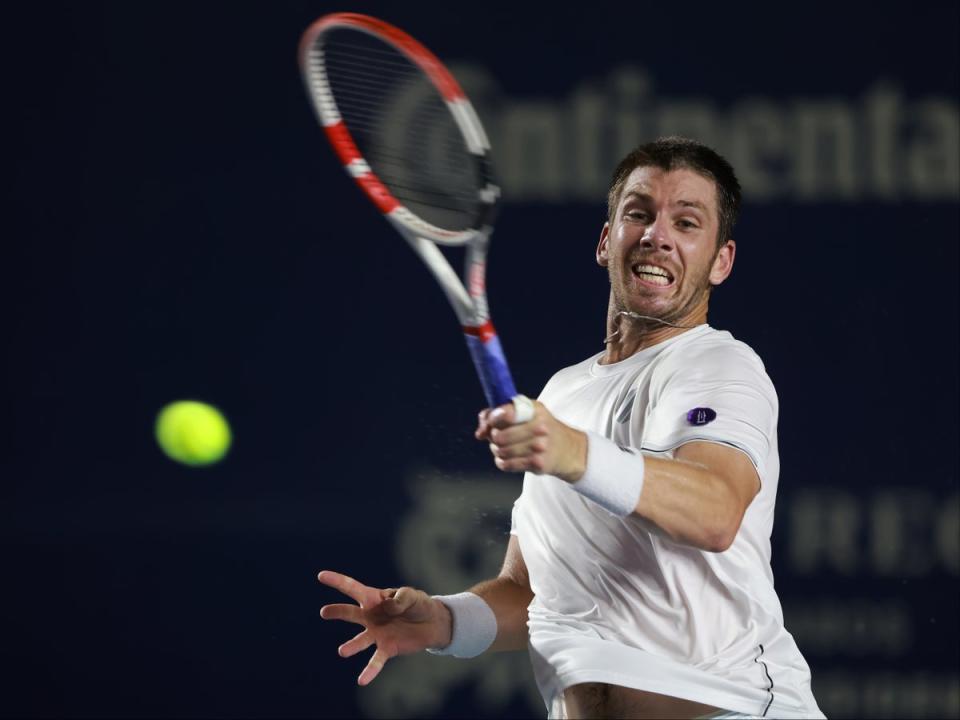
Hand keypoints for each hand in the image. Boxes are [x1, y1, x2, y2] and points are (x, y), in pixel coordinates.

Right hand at [318, 570, 451, 684]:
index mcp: (374, 599)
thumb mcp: (411, 596)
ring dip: (352, 646)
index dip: (337, 581)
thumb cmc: (417, 604)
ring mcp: (377, 633)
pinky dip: (369, 670)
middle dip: (337, 611)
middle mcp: (371, 616)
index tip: (321, 576)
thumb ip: (399, 599)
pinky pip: (376, 660)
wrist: (432, 623)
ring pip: (360, 640)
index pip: (352, 588)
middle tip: (324, 612)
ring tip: (342, 651)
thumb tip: (387, 608)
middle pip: (351, 613)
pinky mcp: (387, 648)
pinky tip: (362, 680)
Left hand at [475, 399, 586, 481]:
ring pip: (501, 451)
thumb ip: (498, 414)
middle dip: (493, 437)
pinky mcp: (537, 464)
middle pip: (499, 436)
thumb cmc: (540, 428)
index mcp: (535, 410)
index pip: (505, 413)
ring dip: (497, 450)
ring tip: (503, 447)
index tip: (492, 422)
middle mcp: (539, 428)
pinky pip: (507, 464)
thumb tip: (479, 433)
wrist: (567, 449)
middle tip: (498, 437)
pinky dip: (502, 462)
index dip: (492, 419)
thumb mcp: (527, 412)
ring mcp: (539, 447)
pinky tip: (508, 458)